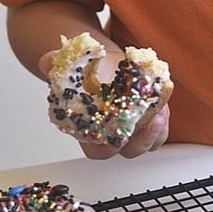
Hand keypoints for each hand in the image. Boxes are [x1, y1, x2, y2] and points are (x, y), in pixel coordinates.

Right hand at [39, 48, 169, 159]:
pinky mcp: (149, 120)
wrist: (104, 64)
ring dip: (157, 131)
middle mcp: (113, 136)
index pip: (99, 151)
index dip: (108, 147)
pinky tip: (163, 100)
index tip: (117, 133)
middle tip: (150, 120)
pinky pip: (160, 129)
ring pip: (149, 143)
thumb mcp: (68, 67)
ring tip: (161, 109)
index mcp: (90, 132)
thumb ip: (55, 65)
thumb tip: (48, 61)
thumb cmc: (86, 72)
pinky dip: (164, 118)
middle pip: (129, 151)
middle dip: (142, 140)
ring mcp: (134, 130)